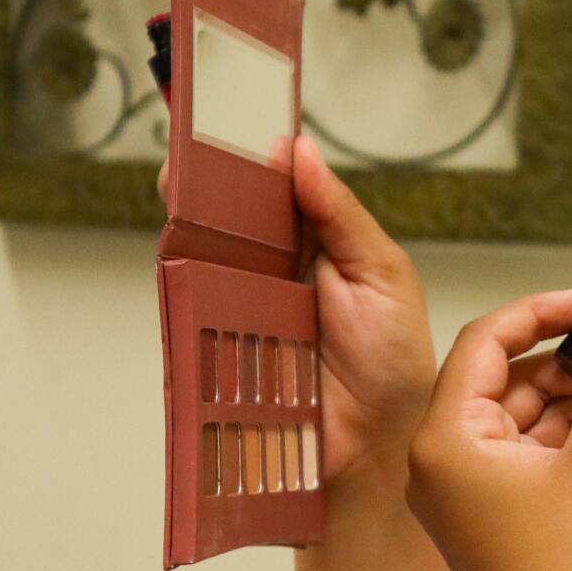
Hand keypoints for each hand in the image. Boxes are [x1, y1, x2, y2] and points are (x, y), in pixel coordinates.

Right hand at [160, 136, 435, 491]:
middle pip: (224, 218)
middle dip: (200, 186)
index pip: (271, 190)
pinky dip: (178, 288)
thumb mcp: (384, 272)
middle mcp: (270, 272)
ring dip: (185, 229)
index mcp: (314, 243)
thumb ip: (342, 214)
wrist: (379, 443)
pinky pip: (186, 313)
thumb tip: (300, 151)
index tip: (226, 127)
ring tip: (180, 198)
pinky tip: (180, 261)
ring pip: (198, 259)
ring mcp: (239, 309)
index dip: (245, 158)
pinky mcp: (217, 349)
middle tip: (189, 162)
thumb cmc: (393, 360)